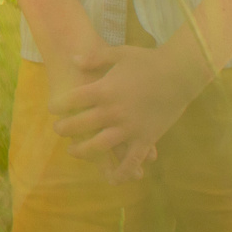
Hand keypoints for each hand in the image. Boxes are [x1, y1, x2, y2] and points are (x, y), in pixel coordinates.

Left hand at [54, 39, 209, 182]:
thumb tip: (72, 59)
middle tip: (57, 129)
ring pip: (99, 147)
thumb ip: (94, 58)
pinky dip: (121, 172)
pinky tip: (112, 178)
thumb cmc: (148, 60)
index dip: (59, 105)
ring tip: (73, 150)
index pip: (72, 100)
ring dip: (83, 151)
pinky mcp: (145, 139)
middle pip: (80, 124)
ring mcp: (129, 128)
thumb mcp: (118, 53)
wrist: (179, 73)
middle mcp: (113, 111)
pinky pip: (131, 161)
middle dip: (65, 128)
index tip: (52, 108)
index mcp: (104, 90)